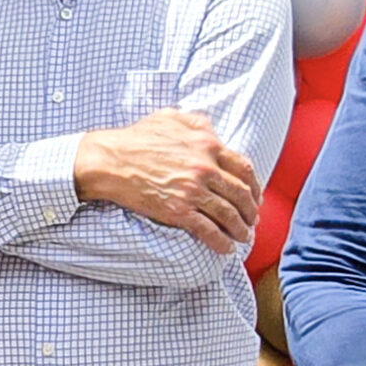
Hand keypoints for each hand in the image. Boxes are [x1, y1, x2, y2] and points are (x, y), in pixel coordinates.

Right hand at [72, 110, 258, 251]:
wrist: (110, 161)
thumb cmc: (136, 138)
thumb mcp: (170, 118)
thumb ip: (196, 122)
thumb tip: (213, 131)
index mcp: (207, 144)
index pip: (243, 168)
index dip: (254, 186)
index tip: (254, 197)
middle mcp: (205, 168)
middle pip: (241, 194)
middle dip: (250, 211)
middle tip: (252, 220)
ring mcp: (193, 191)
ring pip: (229, 214)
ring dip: (241, 229)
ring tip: (244, 237)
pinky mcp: (178, 211)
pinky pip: (208, 230)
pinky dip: (221, 242)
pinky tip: (226, 248)